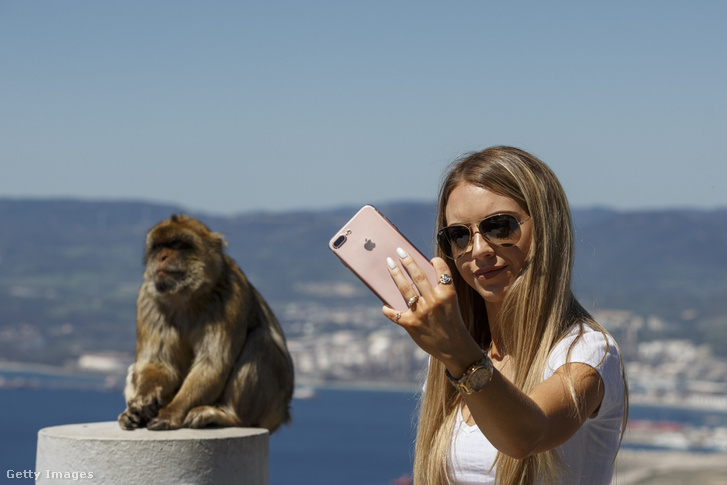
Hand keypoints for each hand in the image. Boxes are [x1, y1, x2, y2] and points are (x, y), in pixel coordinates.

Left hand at [382, 249, 480, 370]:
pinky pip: (394, 313)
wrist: (455, 349)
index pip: (441, 270)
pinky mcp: (411, 324)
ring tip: (389, 264)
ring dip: (395, 274)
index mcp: (448, 294)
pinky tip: (385, 306)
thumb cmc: (452, 324)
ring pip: (404, 288)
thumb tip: (417, 278)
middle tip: (399, 251)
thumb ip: (438, 292)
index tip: (430, 258)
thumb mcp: (452, 305)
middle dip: (407, 260)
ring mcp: (421, 312)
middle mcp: (434, 301)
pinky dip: (388, 309)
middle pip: (417, 275)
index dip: (435, 261)